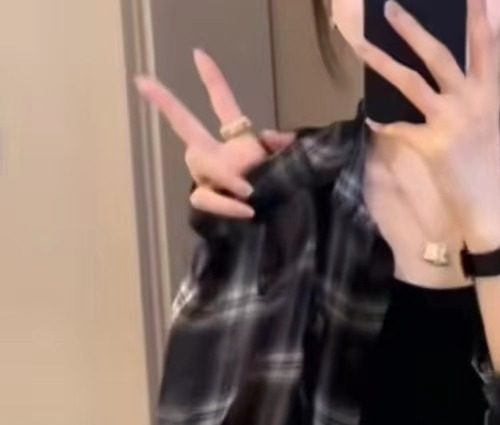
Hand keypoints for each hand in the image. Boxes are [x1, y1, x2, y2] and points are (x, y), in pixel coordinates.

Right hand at [135, 51, 293, 220]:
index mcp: (236, 140)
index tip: (199, 54)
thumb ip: (282, 148)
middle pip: (185, 126)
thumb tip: (273, 136)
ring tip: (248, 190)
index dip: (212, 80)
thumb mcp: (287, 167)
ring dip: (224, 174)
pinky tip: (246, 207)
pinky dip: (226, 204)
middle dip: (165, 103)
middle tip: (143, 81)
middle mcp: (213, 155)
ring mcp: (206, 179)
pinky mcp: (206, 203)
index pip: (222, 104)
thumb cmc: (282, 194)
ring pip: (199, 164)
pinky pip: (204, 198)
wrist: (279, 227)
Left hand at [356, 0, 499, 245]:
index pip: (485, 46)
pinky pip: (399, 128)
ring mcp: (450, 122)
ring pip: (410, 82)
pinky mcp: (432, 145)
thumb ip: (473, 89)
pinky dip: (385, 124)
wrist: (485, 204)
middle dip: (411, 29)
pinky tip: (373, 121)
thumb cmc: (483, 161)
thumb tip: (448, 65)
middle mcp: (470, 101)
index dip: (477, 17)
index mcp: (487, 92)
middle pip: (438, 55)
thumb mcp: (486, 118)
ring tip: (359, 44)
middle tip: (389, 7)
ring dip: (382, 61)